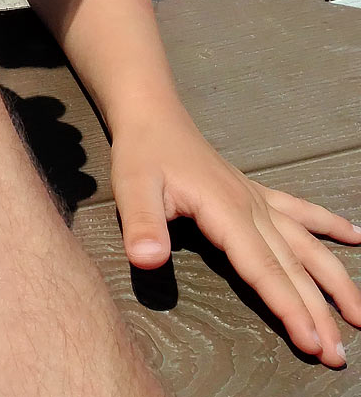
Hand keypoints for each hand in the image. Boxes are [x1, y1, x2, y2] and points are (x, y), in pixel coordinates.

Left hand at [110, 107, 360, 367]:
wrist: (151, 114)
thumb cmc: (142, 153)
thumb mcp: (131, 188)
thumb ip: (141, 226)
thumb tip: (147, 262)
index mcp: (226, 211)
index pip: (263, 267)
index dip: (288, 306)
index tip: (312, 343)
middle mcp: (251, 206)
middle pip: (292, 265)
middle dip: (319, 311)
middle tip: (338, 354)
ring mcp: (255, 198)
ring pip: (305, 242)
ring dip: (333, 279)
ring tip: (359, 314)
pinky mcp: (253, 192)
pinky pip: (299, 211)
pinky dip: (327, 223)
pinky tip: (354, 235)